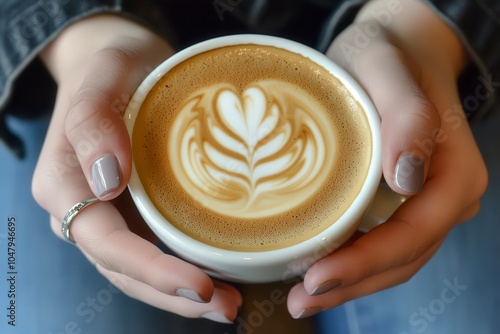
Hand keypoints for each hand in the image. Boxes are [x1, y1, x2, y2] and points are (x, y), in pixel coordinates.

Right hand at [32, 14, 240, 322]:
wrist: (121, 61)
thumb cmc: (112, 63)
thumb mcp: (104, 73)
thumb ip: (93, 122)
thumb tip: (107, 181)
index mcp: (65, 183)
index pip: (106, 243)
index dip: (151, 270)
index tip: (198, 284)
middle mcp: (85, 208)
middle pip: (125, 270)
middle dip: (173, 295)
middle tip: (225, 307)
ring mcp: (112, 213)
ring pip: (141, 269)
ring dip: (182, 294)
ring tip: (229, 306)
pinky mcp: (138, 209)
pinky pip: (158, 247)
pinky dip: (186, 267)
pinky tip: (220, 275)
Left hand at [287, 0, 486, 317]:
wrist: (394, 51)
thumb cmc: (388, 55)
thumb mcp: (388, 68)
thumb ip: (407, 116)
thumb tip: (407, 179)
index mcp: (453, 172)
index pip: (411, 233)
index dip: (365, 262)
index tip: (317, 277)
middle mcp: (445, 196)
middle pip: (402, 258)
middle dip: (352, 285)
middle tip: (300, 300)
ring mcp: (426, 204)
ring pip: (393, 260)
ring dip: (351, 284)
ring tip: (303, 297)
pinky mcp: (402, 203)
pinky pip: (383, 243)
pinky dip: (353, 263)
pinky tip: (318, 268)